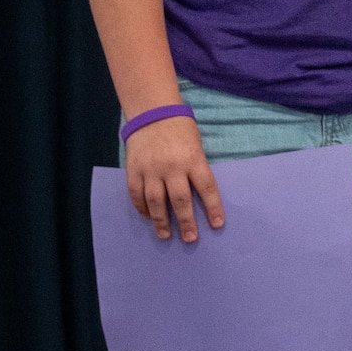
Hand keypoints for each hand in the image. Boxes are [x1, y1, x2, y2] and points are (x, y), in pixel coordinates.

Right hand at [125, 115, 224, 242]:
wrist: (153, 112)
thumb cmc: (181, 130)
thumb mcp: (196, 146)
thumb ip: (197, 169)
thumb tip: (200, 198)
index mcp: (193, 159)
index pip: (206, 187)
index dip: (213, 207)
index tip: (217, 224)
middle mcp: (172, 166)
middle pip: (180, 200)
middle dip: (186, 222)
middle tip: (191, 238)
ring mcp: (151, 168)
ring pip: (156, 201)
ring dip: (161, 221)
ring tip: (166, 235)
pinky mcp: (134, 169)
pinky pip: (136, 193)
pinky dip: (142, 208)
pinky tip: (148, 217)